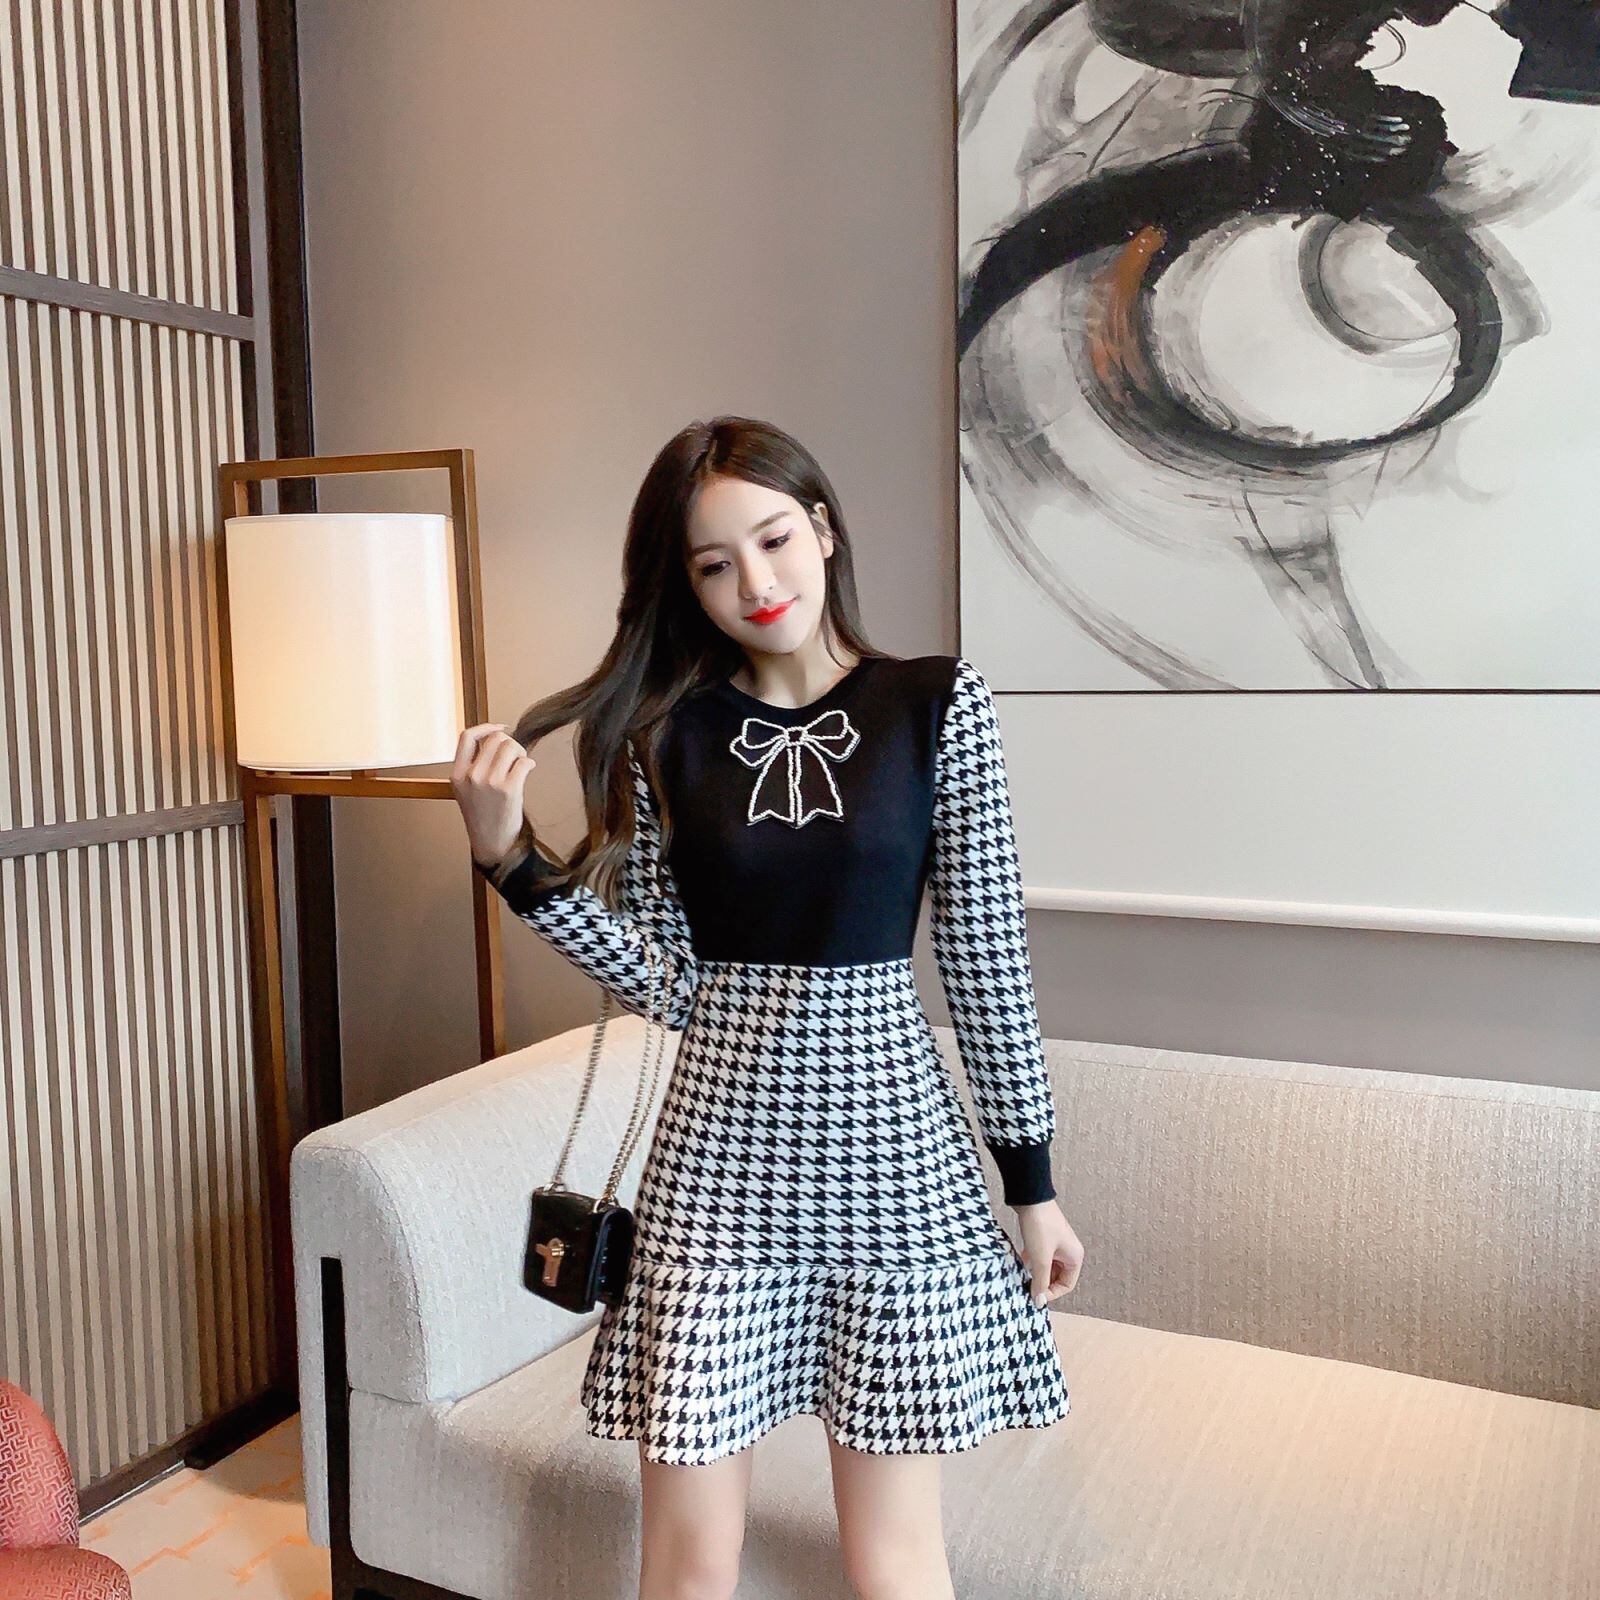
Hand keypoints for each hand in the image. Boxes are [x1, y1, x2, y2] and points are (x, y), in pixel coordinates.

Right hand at [450, 723, 536, 869]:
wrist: (493, 844)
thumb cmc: (483, 816)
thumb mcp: (466, 790)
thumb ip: (473, 765)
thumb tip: (495, 739)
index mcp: (457, 774)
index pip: (467, 737)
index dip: (486, 727)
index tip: (500, 728)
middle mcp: (471, 776)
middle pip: (494, 739)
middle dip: (509, 742)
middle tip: (515, 755)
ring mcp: (489, 782)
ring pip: (511, 746)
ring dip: (520, 752)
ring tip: (521, 764)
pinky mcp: (509, 789)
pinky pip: (524, 762)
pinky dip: (529, 764)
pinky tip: (527, 771)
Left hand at [1012, 1199, 1082, 1308]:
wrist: (1029, 1196)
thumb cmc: (1040, 1224)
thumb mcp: (1041, 1257)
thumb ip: (1040, 1282)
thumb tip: (1039, 1302)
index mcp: (1074, 1257)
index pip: (1067, 1285)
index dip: (1051, 1293)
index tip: (1035, 1296)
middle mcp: (1068, 1251)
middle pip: (1056, 1277)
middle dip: (1042, 1283)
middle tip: (1027, 1287)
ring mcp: (1055, 1244)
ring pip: (1046, 1267)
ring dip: (1035, 1272)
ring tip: (1021, 1276)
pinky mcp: (1043, 1237)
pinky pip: (1039, 1256)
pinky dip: (1030, 1262)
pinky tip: (1019, 1263)